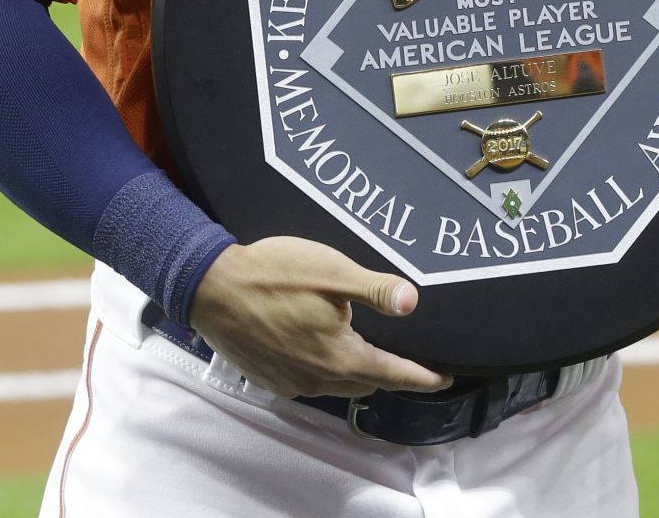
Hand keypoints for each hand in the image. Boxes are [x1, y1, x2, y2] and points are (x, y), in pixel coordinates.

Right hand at [187, 235, 449, 398]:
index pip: (393, 374)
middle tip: (409, 355)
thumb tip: (413, 302)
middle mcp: (317, 380)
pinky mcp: (270, 377)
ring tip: (370, 347)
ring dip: (357, 370)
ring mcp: (291, 382)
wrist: (212, 288)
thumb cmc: (275, 276)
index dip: (422, 377)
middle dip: (391, 373)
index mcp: (339, 358)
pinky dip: (328, 368)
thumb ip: (376, 290)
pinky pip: (311, 380)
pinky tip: (325, 344)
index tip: (446, 377)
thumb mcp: (333, 273)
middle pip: (367, 382)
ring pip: (338, 384)